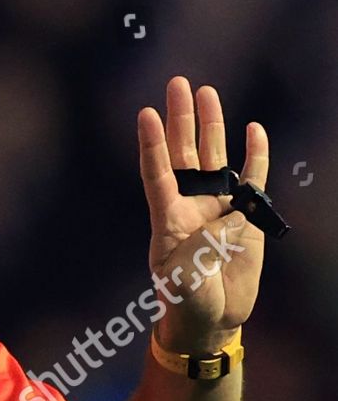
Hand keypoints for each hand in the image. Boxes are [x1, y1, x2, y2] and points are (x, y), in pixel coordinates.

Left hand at [137, 77, 267, 352]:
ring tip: (206, 91)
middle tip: (178, 82)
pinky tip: (254, 130)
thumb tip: (226, 221)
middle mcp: (190, 202)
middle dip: (180, 117)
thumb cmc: (187, 300)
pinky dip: (255, 155)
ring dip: (211, 125)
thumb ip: (202, 250)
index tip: (145, 113)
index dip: (151, 144)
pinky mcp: (245, 217)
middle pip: (183, 151)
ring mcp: (218, 206)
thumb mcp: (184, 280)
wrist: (211, 318)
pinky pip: (252, 180)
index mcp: (167, 217)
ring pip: (214, 156)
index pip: (156, 172)